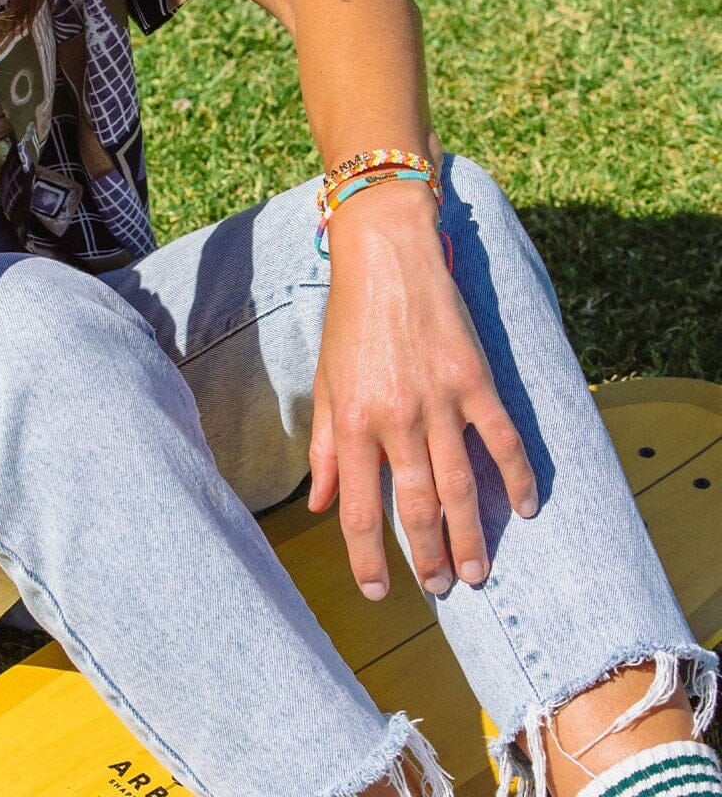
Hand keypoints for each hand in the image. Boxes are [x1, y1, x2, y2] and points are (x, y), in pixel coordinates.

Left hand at [306, 180, 538, 599]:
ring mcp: (439, 399)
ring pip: (460, 485)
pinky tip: (526, 508)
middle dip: (428, 556)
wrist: (385, 255)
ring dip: (471, 535)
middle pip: (415, 507)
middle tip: (439, 588)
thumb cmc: (349, 319)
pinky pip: (501, 440)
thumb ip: (326, 447)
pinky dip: (518, 477)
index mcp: (353, 420)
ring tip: (477, 572)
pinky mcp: (474, 379)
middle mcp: (395, 417)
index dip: (367, 557)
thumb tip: (321, 505)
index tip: (377, 592)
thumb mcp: (326, 381)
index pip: (359, 508)